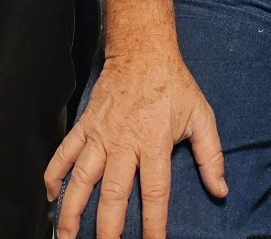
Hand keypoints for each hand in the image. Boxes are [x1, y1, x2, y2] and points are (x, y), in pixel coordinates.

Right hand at [45, 50, 226, 238]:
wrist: (142, 50)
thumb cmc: (173, 85)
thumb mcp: (201, 116)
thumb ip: (210, 156)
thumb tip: (220, 190)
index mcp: (154, 143)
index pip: (154, 194)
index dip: (154, 225)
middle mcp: (124, 143)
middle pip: (113, 194)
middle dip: (107, 228)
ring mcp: (100, 135)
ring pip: (82, 179)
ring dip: (72, 210)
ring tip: (68, 236)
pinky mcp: (85, 126)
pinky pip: (65, 153)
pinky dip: (54, 174)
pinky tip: (50, 196)